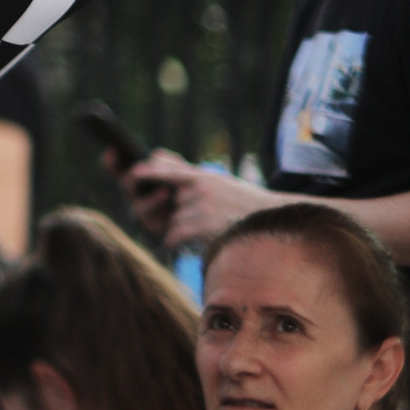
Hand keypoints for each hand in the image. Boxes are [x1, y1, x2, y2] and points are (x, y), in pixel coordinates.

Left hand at [129, 151, 274, 250]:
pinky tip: (196, 242)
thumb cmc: (246, 207)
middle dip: (170, 214)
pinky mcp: (202, 226)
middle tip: (188, 218)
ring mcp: (201, 206)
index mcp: (205, 177)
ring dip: (180, 231)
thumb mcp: (223, 185)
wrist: (275, 224)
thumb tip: (162, 167)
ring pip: (171, 222)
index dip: (150, 171)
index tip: (134, 173)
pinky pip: (174, 235)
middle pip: (168, 203)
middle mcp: (201, 188)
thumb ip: (194, 179)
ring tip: (206, 231)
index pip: (170, 170)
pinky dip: (178, 242)